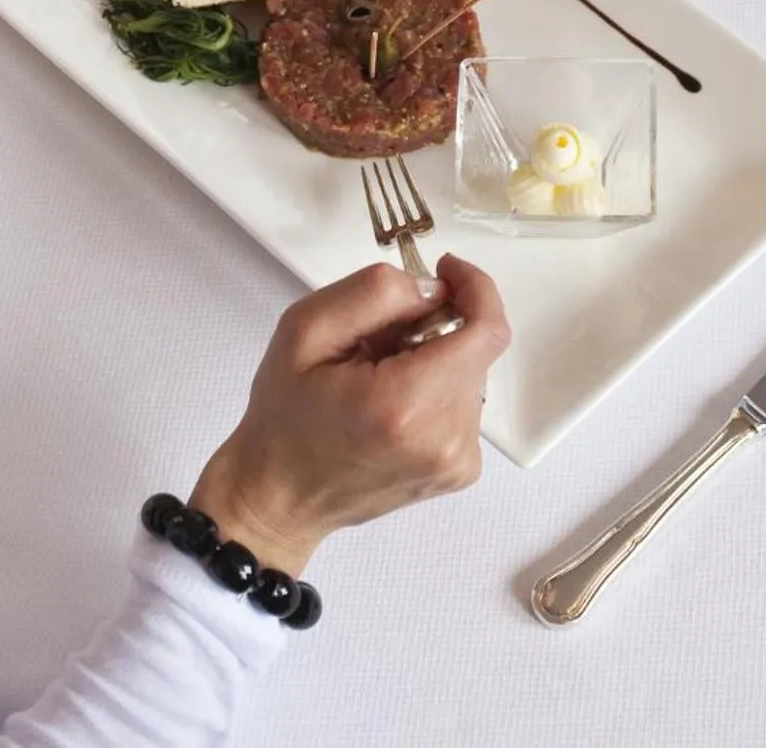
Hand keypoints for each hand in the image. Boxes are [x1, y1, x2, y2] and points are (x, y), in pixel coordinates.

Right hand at [187, 255, 510, 576]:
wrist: (280, 496)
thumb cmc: (285, 416)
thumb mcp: (305, 329)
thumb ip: (374, 293)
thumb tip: (433, 289)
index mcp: (405, 404)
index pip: (486, 332)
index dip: (475, 289)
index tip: (446, 270)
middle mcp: (444, 439)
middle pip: (473, 350)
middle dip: (434, 328)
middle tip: (376, 340)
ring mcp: (456, 462)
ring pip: (468, 374)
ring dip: (433, 360)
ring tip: (376, 379)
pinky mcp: (458, 470)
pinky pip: (461, 405)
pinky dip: (433, 390)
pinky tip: (390, 406)